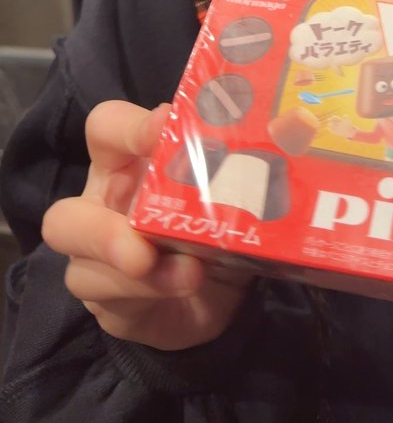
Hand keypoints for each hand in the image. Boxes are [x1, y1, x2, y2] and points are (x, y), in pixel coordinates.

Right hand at [42, 100, 252, 350]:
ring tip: (182, 270)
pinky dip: (151, 288)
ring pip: (80, 268)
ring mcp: (95, 257)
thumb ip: (252, 165)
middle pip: (65, 211)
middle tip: (140, 234)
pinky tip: (186, 284)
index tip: (162, 128)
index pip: (107, 128)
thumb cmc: (217, 225)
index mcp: (130, 163)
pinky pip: (106, 294)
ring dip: (127, 265)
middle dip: (102, 228)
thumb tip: (296, 123)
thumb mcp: (236, 194)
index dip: (129, 126)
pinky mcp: (103, 298)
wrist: (215, 296)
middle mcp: (103, 205)